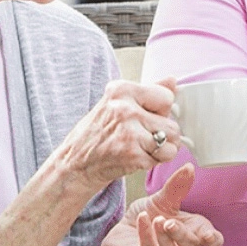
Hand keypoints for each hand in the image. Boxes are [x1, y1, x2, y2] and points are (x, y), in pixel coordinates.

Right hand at [54, 77, 183, 194]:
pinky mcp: (131, 154)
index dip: (160, 111)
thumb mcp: (116, 104)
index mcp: (121, 90)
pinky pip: (163, 157)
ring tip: (139, 148)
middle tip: (140, 138)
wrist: (73, 165)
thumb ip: (147, 92)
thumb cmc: (96, 135)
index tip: (145, 118)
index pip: (167, 97)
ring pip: (172, 141)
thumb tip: (172, 80)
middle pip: (172, 123)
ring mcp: (128, 132)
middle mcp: (124, 108)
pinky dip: (152, 161)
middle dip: (163, 134)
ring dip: (161, 150)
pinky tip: (133, 158)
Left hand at [96, 165, 222, 245]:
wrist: (122, 230)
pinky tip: (142, 219)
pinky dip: (146, 237)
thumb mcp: (163, 199)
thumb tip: (189, 167)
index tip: (208, 235)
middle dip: (181, 235)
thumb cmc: (149, 216)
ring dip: (166, 241)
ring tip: (157, 220)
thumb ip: (177, 186)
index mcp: (193, 232)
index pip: (213, 242)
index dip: (213, 241)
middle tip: (169, 221)